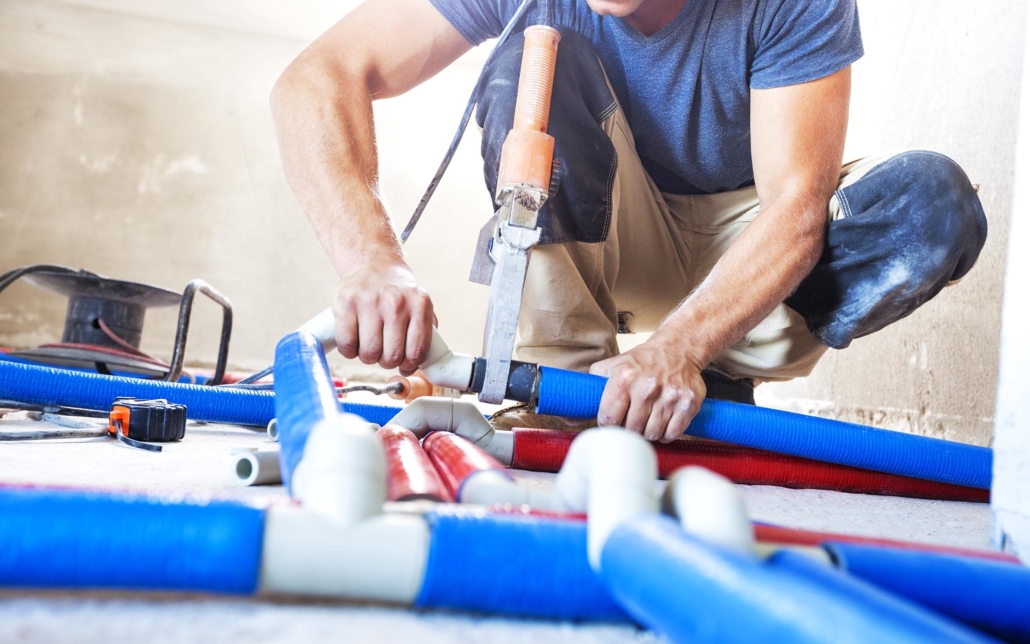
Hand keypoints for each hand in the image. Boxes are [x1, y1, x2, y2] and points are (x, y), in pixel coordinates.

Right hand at [332, 259, 434, 374]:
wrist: (375, 264)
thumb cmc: (398, 293)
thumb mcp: (420, 306)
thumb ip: (426, 332)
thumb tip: (422, 365)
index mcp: (420, 304)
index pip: (416, 352)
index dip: (409, 365)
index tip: (404, 365)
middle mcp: (396, 302)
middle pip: (391, 356)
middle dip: (387, 361)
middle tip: (384, 353)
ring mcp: (369, 301)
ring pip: (368, 353)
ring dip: (368, 357)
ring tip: (369, 345)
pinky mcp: (346, 302)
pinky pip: (346, 344)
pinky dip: (349, 351)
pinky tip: (355, 341)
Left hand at [589, 338, 706, 441]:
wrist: (678, 349)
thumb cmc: (641, 362)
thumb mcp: (611, 367)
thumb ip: (589, 390)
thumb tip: (568, 416)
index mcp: (623, 378)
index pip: (609, 419)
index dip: (608, 425)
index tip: (612, 422)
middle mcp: (647, 387)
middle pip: (631, 429)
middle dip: (629, 429)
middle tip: (632, 420)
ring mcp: (669, 396)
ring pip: (652, 434)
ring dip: (648, 432)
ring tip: (648, 419)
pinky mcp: (688, 403)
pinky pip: (673, 433)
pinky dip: (667, 433)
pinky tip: (663, 421)